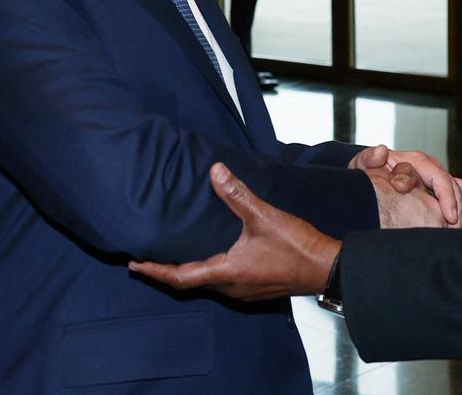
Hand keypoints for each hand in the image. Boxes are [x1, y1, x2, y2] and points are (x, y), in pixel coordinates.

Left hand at [129, 163, 339, 300]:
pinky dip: (208, 269)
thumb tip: (215, 171)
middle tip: (148, 258)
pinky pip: (223, 281)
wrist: (327, 267)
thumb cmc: (296, 246)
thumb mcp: (264, 216)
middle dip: (167, 271)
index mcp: (226, 273)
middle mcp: (231, 287)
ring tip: (175, 255)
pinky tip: (213, 255)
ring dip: (188, 271)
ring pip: (207, 283)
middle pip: (190, 283)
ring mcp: (244, 290)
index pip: (180, 277)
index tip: (134, 264)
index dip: (155, 271)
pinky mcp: (256, 287)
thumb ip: (237, 195)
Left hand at [349, 144, 461, 226]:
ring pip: (456, 187)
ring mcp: (433, 175)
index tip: (446, 215)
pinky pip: (458, 188)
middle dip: (455, 204)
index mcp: (411, 159)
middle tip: (456, 226)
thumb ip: (368, 159)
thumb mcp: (360, 166)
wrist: (367, 178)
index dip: (443, 193)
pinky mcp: (437, 187)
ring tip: (461, 228)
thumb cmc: (364, 173)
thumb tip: (382, 151)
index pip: (433, 173)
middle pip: (448, 182)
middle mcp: (426, 165)